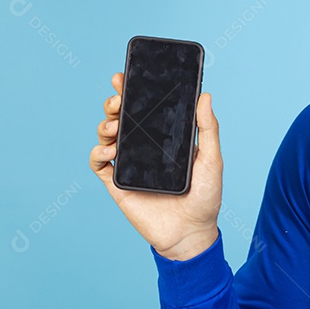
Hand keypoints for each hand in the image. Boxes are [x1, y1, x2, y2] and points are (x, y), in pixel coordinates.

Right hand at [89, 72, 221, 260]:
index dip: (133, 90)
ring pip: (108, 135)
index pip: (146, 108)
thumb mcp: (211, 159)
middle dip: (115, 102)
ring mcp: (130, 164)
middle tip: (119, 98)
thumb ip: (208, 128)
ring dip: (106, 124)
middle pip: (122, 116)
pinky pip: (99, 163)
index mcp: (165, 138)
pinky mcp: (118, 183)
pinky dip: (98, 152)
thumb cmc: (206, 197)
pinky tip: (110, 149)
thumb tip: (205, 95)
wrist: (191, 233)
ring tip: (115, 125)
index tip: (126, 75)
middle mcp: (145, 147)